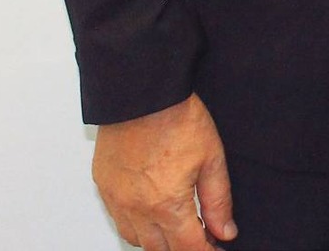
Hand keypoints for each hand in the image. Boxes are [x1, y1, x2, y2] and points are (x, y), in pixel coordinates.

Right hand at [92, 92, 234, 249]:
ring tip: (177, 226)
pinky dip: (136, 224)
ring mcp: (117, 199)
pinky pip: (119, 219)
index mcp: (167, 205)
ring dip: (158, 239)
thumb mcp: (211, 159)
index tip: (216, 247)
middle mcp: (137, 209)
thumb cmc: (176, 118)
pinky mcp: (104, 187)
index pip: (188, 248)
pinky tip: (151, 212)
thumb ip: (218, 200)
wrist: (142, 93)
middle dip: (182, 247)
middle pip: (160, 249)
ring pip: (136, 239)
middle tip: (200, 236)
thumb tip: (225, 231)